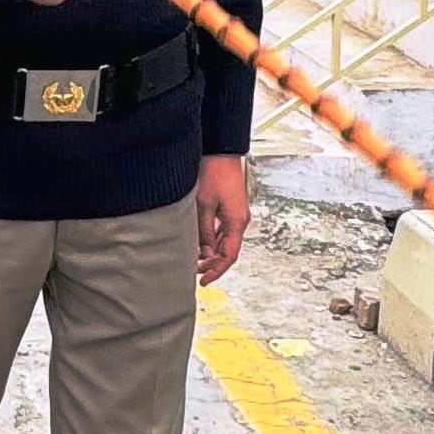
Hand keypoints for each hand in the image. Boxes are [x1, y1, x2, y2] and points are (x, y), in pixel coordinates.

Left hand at [195, 155, 248, 286]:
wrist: (221, 152)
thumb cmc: (214, 174)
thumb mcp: (204, 206)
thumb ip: (204, 231)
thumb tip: (205, 254)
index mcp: (237, 222)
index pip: (229, 256)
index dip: (217, 270)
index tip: (203, 281)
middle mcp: (239, 220)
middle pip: (227, 250)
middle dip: (212, 263)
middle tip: (194, 271)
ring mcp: (235, 214)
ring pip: (224, 241)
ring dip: (211, 252)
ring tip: (193, 259)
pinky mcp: (229, 208)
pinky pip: (222, 230)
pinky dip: (211, 239)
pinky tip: (198, 243)